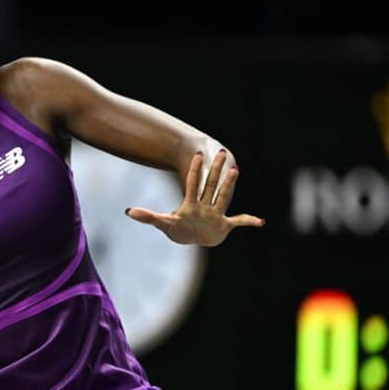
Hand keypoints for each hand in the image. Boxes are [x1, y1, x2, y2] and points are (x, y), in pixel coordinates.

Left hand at [125, 150, 264, 245]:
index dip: (194, 170)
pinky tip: (260, 222)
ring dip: (229, 185)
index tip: (197, 154)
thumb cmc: (178, 229)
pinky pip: (239, 221)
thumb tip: (128, 211)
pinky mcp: (224, 224)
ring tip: (236, 170)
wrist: (192, 237)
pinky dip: (249, 221)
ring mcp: (215, 214)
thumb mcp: (163, 224)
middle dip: (216, 170)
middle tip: (222, 153)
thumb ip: (148, 217)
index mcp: (191, 204)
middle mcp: (205, 205)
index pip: (192, 183)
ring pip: (224, 197)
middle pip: (210, 184)